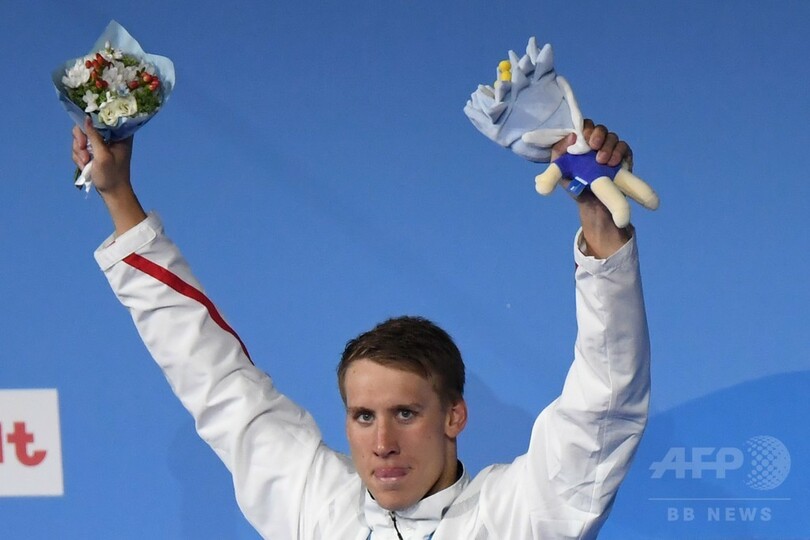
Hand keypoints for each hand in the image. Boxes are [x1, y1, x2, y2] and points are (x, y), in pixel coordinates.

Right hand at [71, 117, 145, 235]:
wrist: (112, 193)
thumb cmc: (112, 175)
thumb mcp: (102, 156)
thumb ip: (94, 136)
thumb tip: (87, 117)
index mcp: (120, 135)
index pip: (102, 118)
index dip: (90, 123)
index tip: (85, 137)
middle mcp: (110, 137)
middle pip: (86, 128)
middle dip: (81, 142)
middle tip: (84, 154)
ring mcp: (101, 144)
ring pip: (80, 139)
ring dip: (79, 153)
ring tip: (86, 164)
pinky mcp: (93, 152)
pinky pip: (79, 149)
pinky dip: (79, 158)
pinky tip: (85, 167)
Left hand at [540, 119, 657, 230]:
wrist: (591, 203)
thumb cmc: (574, 183)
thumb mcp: (559, 169)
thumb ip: (559, 152)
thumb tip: (572, 136)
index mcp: (581, 142)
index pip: (585, 126)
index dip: (586, 127)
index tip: (584, 136)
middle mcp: (597, 142)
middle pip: (600, 128)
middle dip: (597, 134)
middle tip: (593, 146)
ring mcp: (611, 149)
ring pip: (612, 137)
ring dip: (607, 146)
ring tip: (601, 161)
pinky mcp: (623, 157)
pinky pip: (624, 147)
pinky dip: (619, 152)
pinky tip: (612, 163)